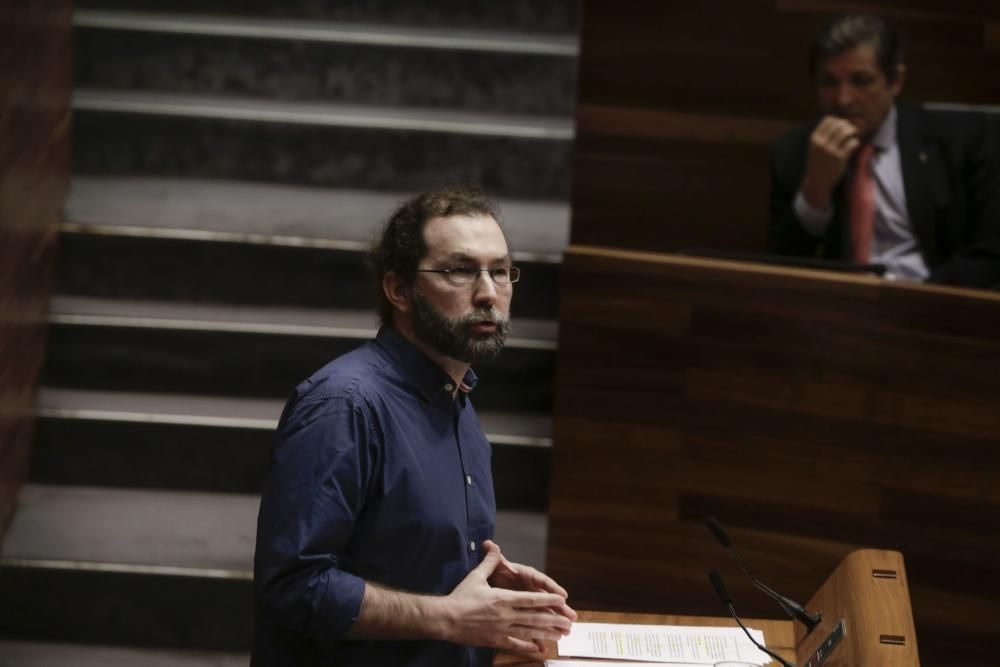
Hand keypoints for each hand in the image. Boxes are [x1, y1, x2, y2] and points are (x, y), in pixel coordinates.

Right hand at [438, 542, 575, 653]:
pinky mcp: (495, 641)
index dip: (547, 600)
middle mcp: (505, 615)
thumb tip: (493, 546)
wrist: (446, 619)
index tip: (562, 601)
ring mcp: (501, 630)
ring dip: (546, 634)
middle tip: (569, 623)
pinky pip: (515, 645)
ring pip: (528, 632)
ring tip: (560, 636)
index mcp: (503, 598)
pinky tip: (539, 649)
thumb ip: (489, 562)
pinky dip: (528, 647)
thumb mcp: (476, 576)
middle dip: (553, 620)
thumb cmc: (461, 597)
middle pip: (534, 618)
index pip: (530, 599)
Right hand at [801, 116, 860, 209]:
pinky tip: (853, 147)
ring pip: (846, 131)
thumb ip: (823, 136)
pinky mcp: (840, 158)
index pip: (828, 120)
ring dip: (853, 132)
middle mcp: (821, 143)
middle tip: (850, 131)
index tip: (841, 127)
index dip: (838, 121)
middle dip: (847, 126)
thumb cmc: (818, 164)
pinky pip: (852, 143)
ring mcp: (830, 150)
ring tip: (853, 137)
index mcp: (814, 138)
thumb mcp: (815, 148)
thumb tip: (838, 121)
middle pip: (839, 124)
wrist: (817, 183)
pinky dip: (855, 143)